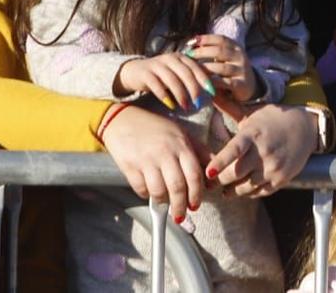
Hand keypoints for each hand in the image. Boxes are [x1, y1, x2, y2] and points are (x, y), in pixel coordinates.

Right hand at [100, 103, 205, 221]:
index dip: (196, 194)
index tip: (195, 205)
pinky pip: (141, 190)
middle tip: (181, 215)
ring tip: (165, 204)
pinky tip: (149, 192)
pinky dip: (146, 196)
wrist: (122, 120)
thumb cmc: (156, 128)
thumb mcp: (181, 134)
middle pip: (178, 187)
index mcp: (181, 144)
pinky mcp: (130, 166)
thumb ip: (199, 152)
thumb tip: (212, 175)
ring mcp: (147, 160)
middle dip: (181, 206)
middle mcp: (165, 152)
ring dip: (163, 204)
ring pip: (159, 192)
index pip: (194, 175)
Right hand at [115, 51, 216, 112]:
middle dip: (193, 89)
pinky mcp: (145, 73)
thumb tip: (211, 89)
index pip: (195, 67)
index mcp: (180, 57)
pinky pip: (156, 85)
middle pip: (185, 73)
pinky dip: (165, 96)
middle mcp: (169, 58)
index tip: (213, 92)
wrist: (135, 71)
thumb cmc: (162, 75)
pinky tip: (170, 105)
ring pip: (172, 79)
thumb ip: (191, 77)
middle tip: (198, 103)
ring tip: (186, 107)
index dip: (205, 79)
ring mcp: (157, 65)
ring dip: (180, 94)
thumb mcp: (177, 73)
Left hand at [187, 34, 257, 102]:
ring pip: (221, 67)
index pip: (221, 39)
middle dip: (202, 52)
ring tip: (193, 69)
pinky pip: (224, 82)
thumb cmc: (230, 69)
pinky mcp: (241, 84)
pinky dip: (213, 82)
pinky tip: (203, 82)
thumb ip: (211, 51)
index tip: (193, 41)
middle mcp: (240, 56)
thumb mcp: (224, 57)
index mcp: (235, 47)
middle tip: (189, 55)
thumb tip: (190, 45)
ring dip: (205, 68)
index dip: (207, 39)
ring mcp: (241, 70)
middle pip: (220, 51)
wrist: (249, 86)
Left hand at [208, 103, 315, 198]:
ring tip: (224, 190)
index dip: (220, 163)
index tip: (208, 172)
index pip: (234, 150)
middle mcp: (263, 152)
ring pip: (245, 187)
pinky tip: (241, 190)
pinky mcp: (281, 179)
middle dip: (220, 181)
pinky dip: (248, 193)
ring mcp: (273, 167)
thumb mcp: (253, 113)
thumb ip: (230, 108)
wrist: (306, 128)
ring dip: (232, 190)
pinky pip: (259, 192)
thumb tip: (211, 94)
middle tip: (210, 183)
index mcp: (253, 134)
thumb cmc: (274, 119)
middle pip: (235, 174)